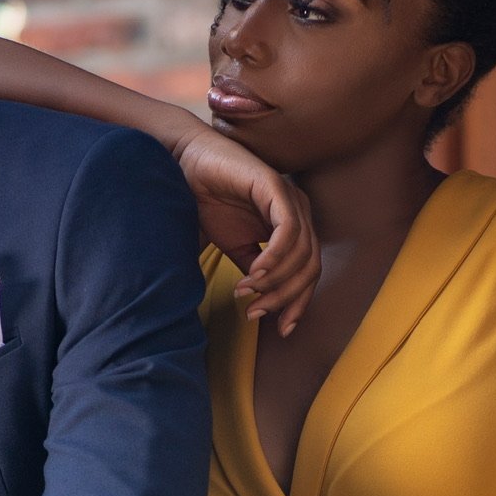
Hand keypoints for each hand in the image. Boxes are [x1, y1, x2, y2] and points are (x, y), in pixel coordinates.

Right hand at [173, 126, 317, 334]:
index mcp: (294, 227)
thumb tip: (261, 304)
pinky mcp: (276, 186)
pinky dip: (274, 257)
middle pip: (310, 267)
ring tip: (248, 293)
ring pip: (302, 253)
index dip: (299, 303)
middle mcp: (300, 212)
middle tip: (256, 313)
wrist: (185, 165)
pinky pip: (288, 230)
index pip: (309, 273)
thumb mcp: (235, 247)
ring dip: (276, 281)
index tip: (282, 330)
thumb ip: (254, 272)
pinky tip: (255, 273)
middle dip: (286, 297)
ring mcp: (291, 198)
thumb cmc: (209, 202)